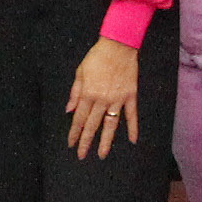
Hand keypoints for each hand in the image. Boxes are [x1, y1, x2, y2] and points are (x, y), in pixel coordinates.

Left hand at [64, 38, 142, 161]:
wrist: (118, 45)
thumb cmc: (97, 57)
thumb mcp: (80, 72)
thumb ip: (75, 93)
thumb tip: (69, 110)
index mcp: (88, 94)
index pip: (79, 118)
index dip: (74, 132)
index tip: (71, 144)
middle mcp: (102, 100)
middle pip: (92, 125)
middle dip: (86, 141)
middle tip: (82, 155)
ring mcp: (117, 99)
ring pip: (110, 125)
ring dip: (105, 141)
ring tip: (102, 155)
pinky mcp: (130, 96)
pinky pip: (131, 115)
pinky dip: (132, 128)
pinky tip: (132, 140)